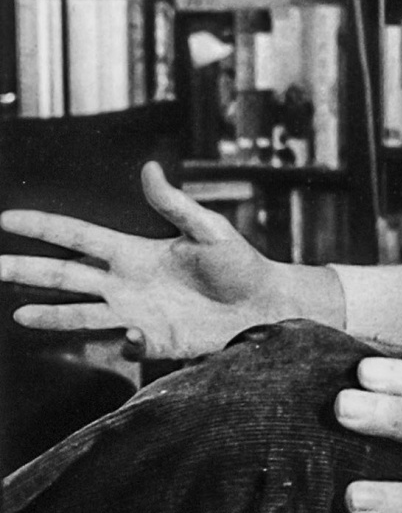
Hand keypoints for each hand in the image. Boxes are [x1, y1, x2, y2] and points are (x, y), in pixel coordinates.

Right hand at [0, 161, 341, 359]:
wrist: (265, 305)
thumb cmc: (240, 263)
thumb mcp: (209, 229)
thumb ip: (176, 204)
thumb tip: (149, 168)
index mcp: (134, 251)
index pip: (77, 237)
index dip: (43, 228)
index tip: (5, 221)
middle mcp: (126, 283)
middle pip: (66, 276)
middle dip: (26, 270)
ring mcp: (136, 314)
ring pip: (81, 313)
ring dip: (50, 315)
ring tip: (18, 315)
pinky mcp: (154, 341)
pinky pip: (126, 343)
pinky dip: (122, 341)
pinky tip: (128, 335)